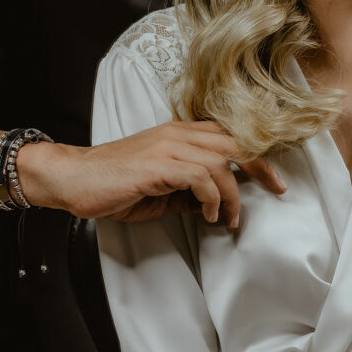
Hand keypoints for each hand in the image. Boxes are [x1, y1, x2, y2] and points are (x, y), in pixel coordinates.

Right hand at [50, 121, 286, 224]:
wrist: (74, 178)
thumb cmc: (115, 184)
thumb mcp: (161, 188)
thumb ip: (189, 189)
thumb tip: (218, 202)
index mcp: (179, 133)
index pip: (229, 133)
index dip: (256, 151)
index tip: (275, 175)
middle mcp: (177, 133)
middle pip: (235, 141)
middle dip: (262, 165)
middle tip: (278, 189)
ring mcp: (168, 146)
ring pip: (221, 161)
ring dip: (233, 193)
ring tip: (230, 218)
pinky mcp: (158, 164)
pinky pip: (200, 176)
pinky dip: (212, 197)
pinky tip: (208, 214)